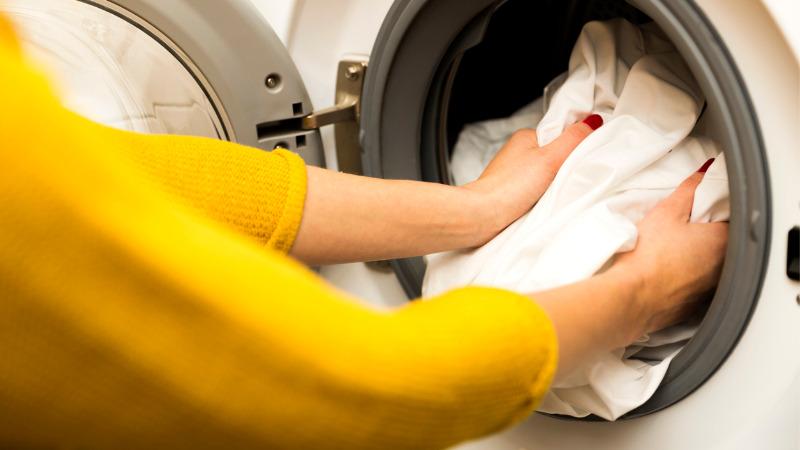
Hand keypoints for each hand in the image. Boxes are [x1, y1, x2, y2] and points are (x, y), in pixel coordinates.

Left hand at [462, 115, 601, 235]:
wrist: (482, 216)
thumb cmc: (509, 187)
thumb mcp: (549, 158)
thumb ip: (572, 139)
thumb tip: (592, 120)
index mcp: (526, 137)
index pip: (560, 133)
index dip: (575, 144)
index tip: (585, 155)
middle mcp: (519, 153)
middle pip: (555, 154)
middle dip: (565, 166)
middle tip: (570, 177)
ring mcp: (515, 173)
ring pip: (547, 174)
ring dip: (555, 183)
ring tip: (555, 192)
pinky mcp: (513, 192)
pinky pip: (537, 190)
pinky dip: (544, 196)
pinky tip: (545, 202)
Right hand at [609, 164, 727, 338]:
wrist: (630, 299)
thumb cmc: (647, 258)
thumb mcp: (666, 213)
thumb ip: (689, 190)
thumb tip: (703, 174)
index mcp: (721, 241)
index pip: (730, 216)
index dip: (713, 208)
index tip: (696, 206)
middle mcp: (721, 268)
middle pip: (719, 241)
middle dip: (702, 232)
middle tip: (676, 225)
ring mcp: (707, 290)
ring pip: (706, 265)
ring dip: (692, 257)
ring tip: (665, 250)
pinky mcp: (690, 306)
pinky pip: (691, 286)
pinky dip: (680, 278)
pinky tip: (661, 272)